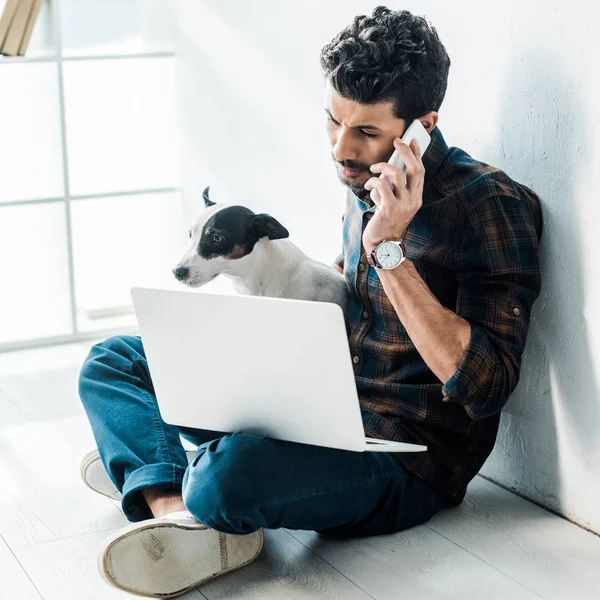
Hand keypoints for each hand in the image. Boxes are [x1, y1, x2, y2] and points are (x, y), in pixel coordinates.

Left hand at [362, 137, 424, 253]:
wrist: (383, 245)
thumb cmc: (385, 223)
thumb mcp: (394, 204)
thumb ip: (394, 189)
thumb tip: (386, 172)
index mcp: (416, 198)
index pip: (420, 171)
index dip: (417, 154)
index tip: (413, 141)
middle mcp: (413, 200)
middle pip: (415, 169)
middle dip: (406, 151)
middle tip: (397, 141)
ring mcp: (403, 204)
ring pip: (397, 175)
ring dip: (384, 167)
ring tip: (374, 168)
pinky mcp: (389, 208)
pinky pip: (382, 186)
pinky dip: (374, 181)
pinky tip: (369, 185)